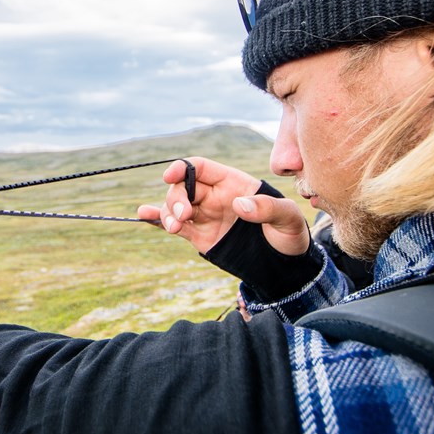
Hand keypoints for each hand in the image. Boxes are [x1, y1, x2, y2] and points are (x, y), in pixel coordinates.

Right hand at [137, 158, 309, 254]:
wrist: (284, 265)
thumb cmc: (289, 234)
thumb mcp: (288, 219)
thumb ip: (268, 209)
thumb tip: (240, 204)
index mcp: (233, 183)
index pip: (201, 168)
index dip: (183, 168)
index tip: (170, 176)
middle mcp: (215, 196)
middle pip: (183, 187)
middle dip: (176, 197)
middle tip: (183, 216)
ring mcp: (205, 215)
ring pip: (175, 206)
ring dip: (167, 212)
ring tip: (174, 227)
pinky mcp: (199, 235)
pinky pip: (174, 224)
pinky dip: (158, 219)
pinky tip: (143, 215)